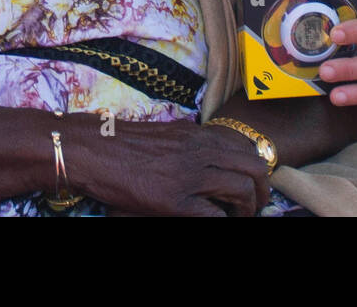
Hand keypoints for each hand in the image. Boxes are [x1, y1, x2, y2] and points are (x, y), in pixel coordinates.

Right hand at [71, 118, 269, 216]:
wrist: (94, 150)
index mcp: (198, 135)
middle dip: (263, 191)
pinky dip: (222, 221)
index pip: (245, 150)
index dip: (256, 172)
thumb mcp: (168, 133)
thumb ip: (193, 141)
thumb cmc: (124, 143)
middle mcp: (200, 151)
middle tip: (259, 206)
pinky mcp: (175, 200)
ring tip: (241, 217)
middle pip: (253, 168)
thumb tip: (211, 152)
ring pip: (241, 190)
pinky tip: (218, 223)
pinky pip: (213, 215)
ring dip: (248, 209)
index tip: (254, 186)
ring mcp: (189, 175)